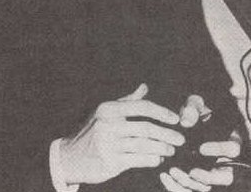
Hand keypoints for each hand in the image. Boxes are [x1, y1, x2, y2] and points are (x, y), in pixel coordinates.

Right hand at [59, 83, 184, 185]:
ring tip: (172, 150)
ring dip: (162, 148)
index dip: (161, 112)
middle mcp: (108, 125)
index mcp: (109, 109)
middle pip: (146, 128)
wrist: (70, 158)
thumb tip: (144, 87)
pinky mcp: (110, 163)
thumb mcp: (106, 112)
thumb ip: (127, 100)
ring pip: (144, 145)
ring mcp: (109, 145)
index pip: (142, 107)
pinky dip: (152, 159)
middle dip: (167, 134)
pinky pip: (138, 160)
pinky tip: (158, 158)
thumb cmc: (92, 131)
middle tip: (180, 139)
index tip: (175, 119)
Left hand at [160, 95, 240, 191]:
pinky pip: (191, 189)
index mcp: (229, 138)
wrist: (187, 121)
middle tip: (191, 172)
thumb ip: (192, 107)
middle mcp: (224, 159)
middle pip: (225, 177)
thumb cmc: (195, 111)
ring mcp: (211, 171)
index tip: (202, 148)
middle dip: (207, 177)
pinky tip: (165, 176)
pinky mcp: (196, 178)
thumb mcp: (194, 104)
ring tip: (173, 172)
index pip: (234, 149)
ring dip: (190, 184)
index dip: (220, 150)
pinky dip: (178, 187)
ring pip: (206, 187)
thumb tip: (186, 121)